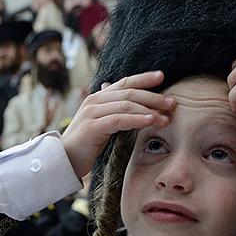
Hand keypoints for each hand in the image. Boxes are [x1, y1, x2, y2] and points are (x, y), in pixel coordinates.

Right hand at [60, 71, 174, 177]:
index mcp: (98, 98)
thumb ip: (114, 112)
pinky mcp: (93, 126)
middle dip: (153, 97)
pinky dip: (137, 120)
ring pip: (127, 105)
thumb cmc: (84, 144)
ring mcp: (92, 112)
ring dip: (149, 110)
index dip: (143, 78)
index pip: (124, 83)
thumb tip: (134, 107)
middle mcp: (95, 101)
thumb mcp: (101, 124)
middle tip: (172, 103)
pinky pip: (119, 119)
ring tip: (166, 117)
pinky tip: (150, 122)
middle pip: (129, 93)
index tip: (162, 76)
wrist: (62, 159)